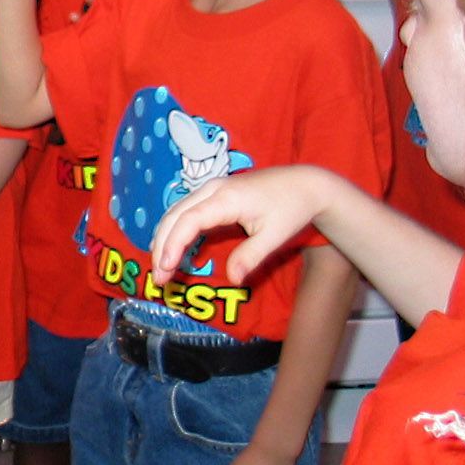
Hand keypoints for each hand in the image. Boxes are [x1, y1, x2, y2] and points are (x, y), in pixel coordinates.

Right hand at [150, 166, 322, 285]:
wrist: (304, 183)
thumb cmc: (291, 208)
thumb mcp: (275, 236)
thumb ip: (251, 257)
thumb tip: (233, 280)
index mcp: (226, 199)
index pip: (188, 221)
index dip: (173, 245)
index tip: (166, 268)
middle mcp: (211, 189)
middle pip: (174, 216)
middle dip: (161, 246)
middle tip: (159, 277)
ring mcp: (210, 188)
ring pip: (175, 211)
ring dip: (164, 238)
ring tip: (162, 267)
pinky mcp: (213, 192)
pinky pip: (185, 209)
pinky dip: (174, 229)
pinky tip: (173, 247)